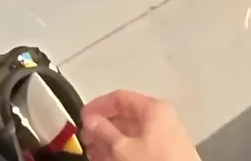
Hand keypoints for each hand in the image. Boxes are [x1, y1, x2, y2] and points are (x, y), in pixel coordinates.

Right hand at [80, 90, 199, 160]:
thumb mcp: (122, 148)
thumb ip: (103, 131)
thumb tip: (91, 120)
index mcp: (155, 109)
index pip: (120, 98)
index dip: (98, 106)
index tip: (82, 117)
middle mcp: (163, 120)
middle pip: (125, 116)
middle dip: (102, 128)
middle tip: (86, 138)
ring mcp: (167, 138)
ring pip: (131, 134)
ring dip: (110, 142)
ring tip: (94, 153)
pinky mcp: (168, 155)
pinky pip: (140, 148)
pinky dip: (123, 152)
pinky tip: (110, 160)